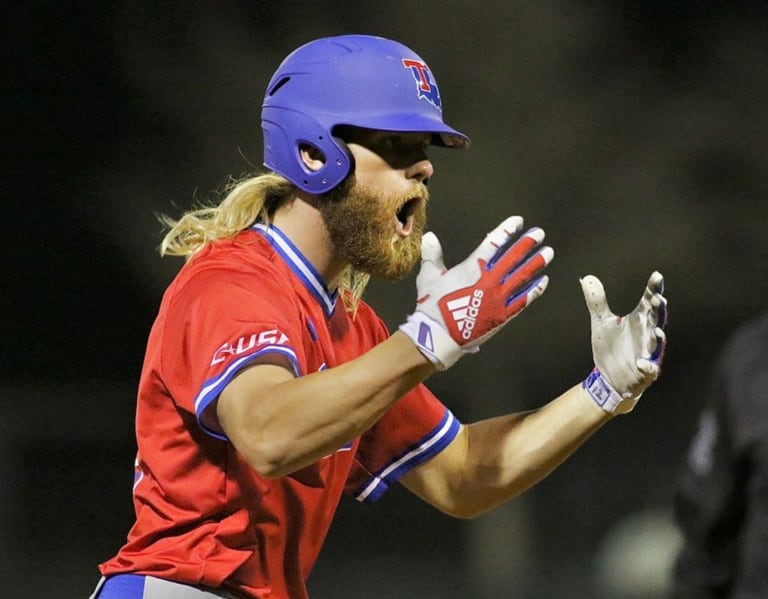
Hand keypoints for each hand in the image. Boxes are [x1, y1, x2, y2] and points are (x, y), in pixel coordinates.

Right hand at [399, 216, 552, 368]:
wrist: (440, 335)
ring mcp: (499, 297)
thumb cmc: (432, 306)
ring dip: (536, 263)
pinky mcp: (503, 314)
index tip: (517, 221)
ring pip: (522, 276)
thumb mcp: (429, 277)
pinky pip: (523, 299)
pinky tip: (543, 281)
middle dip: (527, 243)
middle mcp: (490, 280)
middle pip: (513, 257)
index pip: (494, 243)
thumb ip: (433, 255)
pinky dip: (535, 289)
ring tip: (548, 253)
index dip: (507, 230)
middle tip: (539, 233)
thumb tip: (430, 236)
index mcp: (472, 268)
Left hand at [580, 271, 667, 413]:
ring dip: (659, 337)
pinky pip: (649, 369)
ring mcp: (648, 353)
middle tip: (658, 299)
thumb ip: (597, 301)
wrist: (607, 376)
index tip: (657, 276)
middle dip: (658, 310)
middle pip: (656, 319)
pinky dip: (647, 366)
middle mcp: (646, 334)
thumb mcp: (601, 321)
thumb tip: (586, 278)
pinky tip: (641, 363)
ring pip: (657, 344)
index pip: (648, 301)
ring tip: (658, 330)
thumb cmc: (610, 346)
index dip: (653, 289)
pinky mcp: (645, 371)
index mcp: (638, 320)